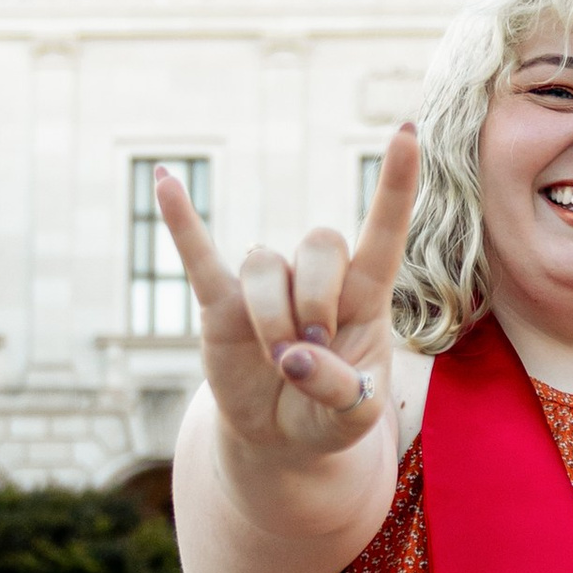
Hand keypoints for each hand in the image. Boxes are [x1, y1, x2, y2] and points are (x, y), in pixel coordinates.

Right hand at [154, 132, 418, 467]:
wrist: (281, 438)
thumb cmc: (330, 416)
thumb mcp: (353, 418)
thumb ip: (339, 390)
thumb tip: (292, 357)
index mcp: (365, 297)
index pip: (383, 232)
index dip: (395, 185)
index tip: (408, 133)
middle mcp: (317, 279)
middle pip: (322, 243)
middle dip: (317, 299)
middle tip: (312, 351)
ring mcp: (267, 288)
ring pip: (267, 265)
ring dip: (272, 318)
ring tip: (279, 361)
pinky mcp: (220, 304)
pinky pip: (198, 255)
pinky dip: (181, 222)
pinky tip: (164, 181)